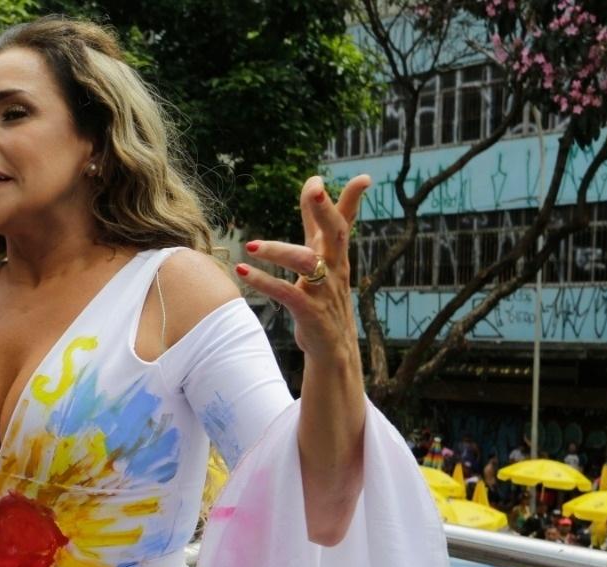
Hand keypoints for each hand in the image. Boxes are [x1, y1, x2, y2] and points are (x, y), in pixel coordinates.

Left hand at [235, 174, 371, 366]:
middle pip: (336, 234)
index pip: (345, 222)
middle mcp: (334, 269)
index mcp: (335, 255)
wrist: (332, 349)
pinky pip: (287, 293)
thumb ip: (316, 224)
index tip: (363, 178)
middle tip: (316, 189)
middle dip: (326, 210)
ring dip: (279, 251)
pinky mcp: (310, 313)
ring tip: (251, 246)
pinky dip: (264, 282)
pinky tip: (242, 271)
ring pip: (306, 263)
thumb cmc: (323, 298)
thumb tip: (315, 183)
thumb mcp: (323, 259)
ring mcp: (324, 291)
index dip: (352, 199)